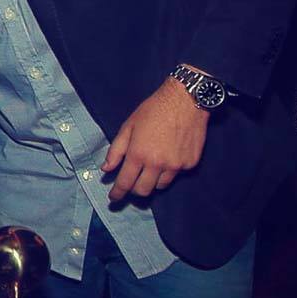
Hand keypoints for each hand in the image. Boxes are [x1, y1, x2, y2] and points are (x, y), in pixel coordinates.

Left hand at [101, 78, 207, 201]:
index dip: (117, 193)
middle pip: (143, 190)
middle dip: (134, 190)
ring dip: (152, 181)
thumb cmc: (153, 110)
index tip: (113, 198)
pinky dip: (170, 170)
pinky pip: (176, 175)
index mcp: (138, 154)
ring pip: (160, 186)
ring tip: (151, 166)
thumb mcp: (128, 126)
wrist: (185, 100)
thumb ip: (116, 150)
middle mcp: (157, 164)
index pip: (125, 183)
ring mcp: (176, 165)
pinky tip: (169, 155)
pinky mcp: (190, 163)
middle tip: (132, 182)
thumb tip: (106, 169)